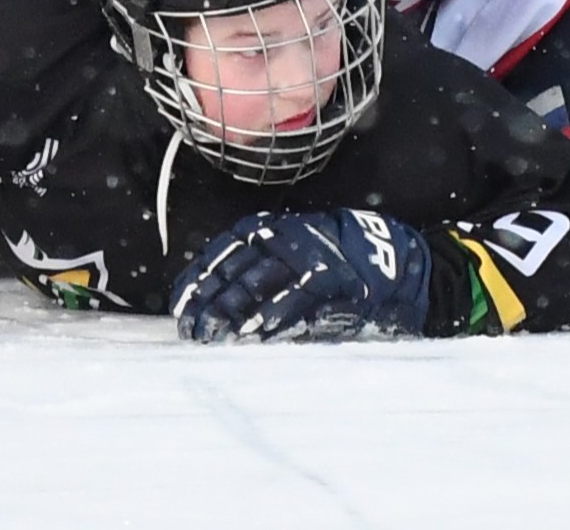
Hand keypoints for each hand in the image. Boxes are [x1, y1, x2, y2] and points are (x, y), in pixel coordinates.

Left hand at [170, 210, 431, 342]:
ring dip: (234, 315)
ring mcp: (305, 258)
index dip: (196, 281)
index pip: (219, 254)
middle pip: (233, 272)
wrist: (390, 258)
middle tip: (193, 332)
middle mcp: (281, 240)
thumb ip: (252, 273)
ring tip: (215, 339)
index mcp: (267, 230)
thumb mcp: (288, 256)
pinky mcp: (330, 280)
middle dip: (210, 304)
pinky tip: (255, 339)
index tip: (180, 308)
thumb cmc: (331, 263)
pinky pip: (295, 300)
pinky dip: (274, 320)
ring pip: (257, 285)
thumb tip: (205, 303)